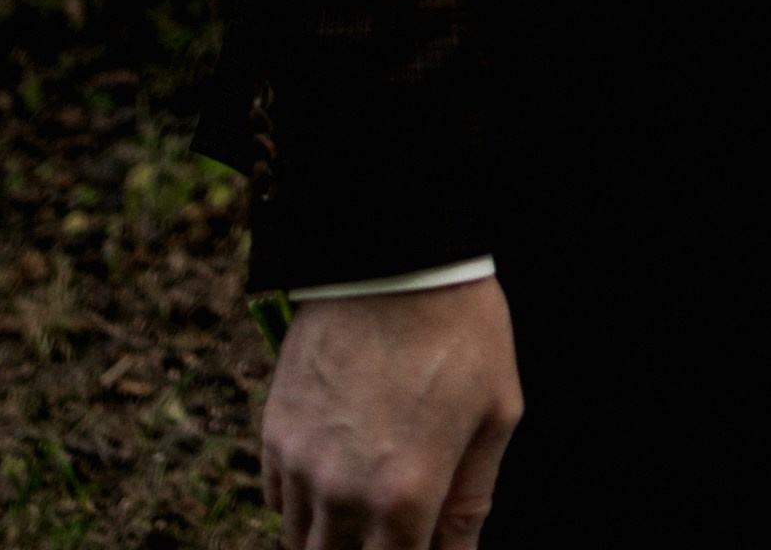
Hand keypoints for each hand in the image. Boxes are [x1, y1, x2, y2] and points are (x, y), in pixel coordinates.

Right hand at [261, 278, 520, 548]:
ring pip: (302, 543)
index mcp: (406, 497)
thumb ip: (471, 501)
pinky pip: (277, 500)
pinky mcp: (275, 430)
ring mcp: (302, 463)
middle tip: (393, 529)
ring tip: (363, 512)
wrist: (393, 251)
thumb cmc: (460, 327)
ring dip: (332, 539)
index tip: (423, 542)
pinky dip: (301, 506)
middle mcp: (344, 493)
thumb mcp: (495, 413)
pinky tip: (332, 482)